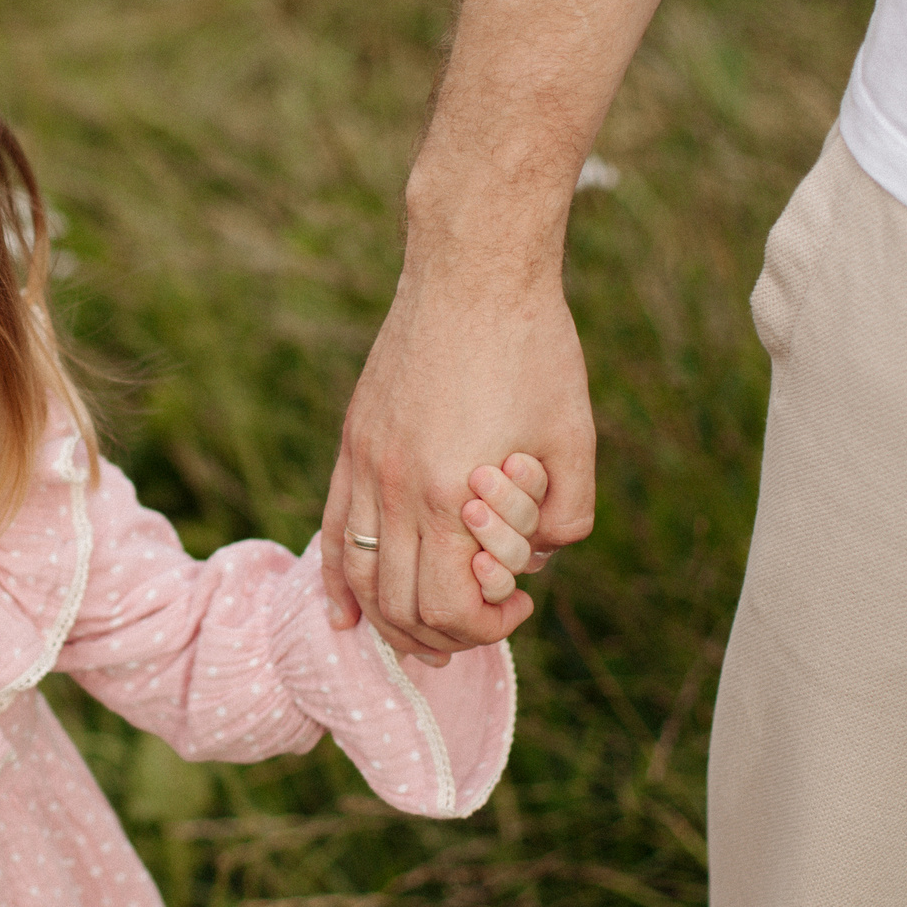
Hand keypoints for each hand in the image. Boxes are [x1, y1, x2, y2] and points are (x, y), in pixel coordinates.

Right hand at [321, 262, 594, 659]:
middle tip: (481, 623)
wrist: (476, 270)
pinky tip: (342, 615)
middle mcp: (395, 489)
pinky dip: (335, 581)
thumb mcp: (576, 442)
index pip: (451, 606)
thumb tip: (534, 561)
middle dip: (443, 633)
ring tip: (421, 636)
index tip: (519, 607)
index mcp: (451, 495)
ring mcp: (364, 464)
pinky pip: (330, 529)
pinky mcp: (353, 442)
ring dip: (387, 621)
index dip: (487, 625)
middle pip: (400, 604)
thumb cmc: (535, 350)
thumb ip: (567, 520)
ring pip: (358, 576)